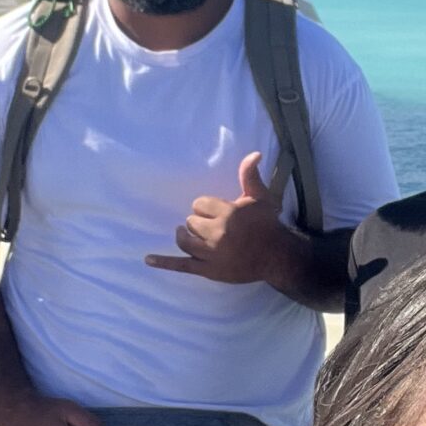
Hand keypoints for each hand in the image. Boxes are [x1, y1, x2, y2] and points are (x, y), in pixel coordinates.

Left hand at [143, 151, 290, 285]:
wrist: (277, 257)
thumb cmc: (267, 225)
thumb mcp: (260, 198)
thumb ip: (250, 176)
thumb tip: (253, 153)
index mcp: (228, 213)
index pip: (199, 204)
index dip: (205, 207)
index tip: (217, 212)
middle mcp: (218, 233)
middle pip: (191, 222)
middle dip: (199, 222)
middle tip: (212, 226)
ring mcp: (212, 254)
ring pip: (185, 241)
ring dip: (185, 236)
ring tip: (187, 233)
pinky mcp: (209, 271)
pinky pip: (182, 266)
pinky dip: (164, 263)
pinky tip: (148, 259)